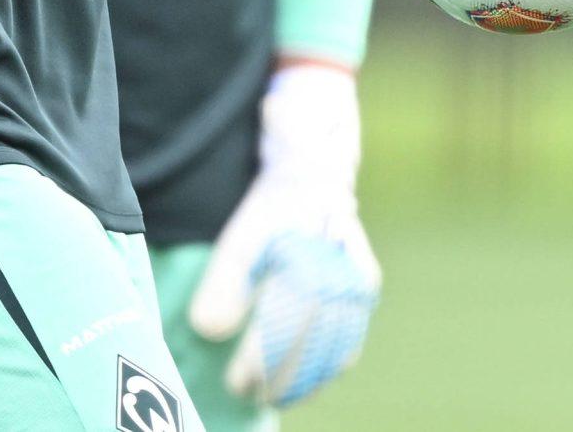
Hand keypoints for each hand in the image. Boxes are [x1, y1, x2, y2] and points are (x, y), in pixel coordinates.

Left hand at [187, 63, 380, 408]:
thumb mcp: (241, 236)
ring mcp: (359, 286)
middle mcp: (346, 276)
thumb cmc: (275, 208)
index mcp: (316, 260)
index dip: (260, 361)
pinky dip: (324, 367)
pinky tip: (301, 384)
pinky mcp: (363, 293)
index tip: (236, 380)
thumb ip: (225, 283)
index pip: (285, 328)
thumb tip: (209, 332)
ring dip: (303, 380)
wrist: (316, 177)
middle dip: (277, 377)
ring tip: (271, 395)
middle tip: (245, 391)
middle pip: (310, 346)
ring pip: (334, 351)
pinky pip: (348, 342)